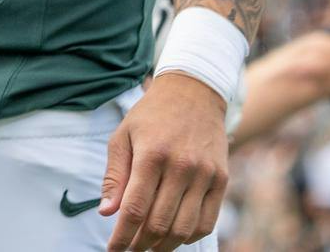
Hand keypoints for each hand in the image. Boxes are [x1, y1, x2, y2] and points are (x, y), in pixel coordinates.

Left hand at [101, 72, 228, 250]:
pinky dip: (189, 237)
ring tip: (149, 246)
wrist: (193, 93)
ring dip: (164, 245)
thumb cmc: (151, 116)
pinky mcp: (222, 180)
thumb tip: (107, 212)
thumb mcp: (123, 136)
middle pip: (159, 223)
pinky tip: (174, 236)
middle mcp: (181, 166)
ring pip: (184, 228)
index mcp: (152, 155)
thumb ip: (115, 175)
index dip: (122, 236)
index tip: (113, 249)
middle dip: (140, 244)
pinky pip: (207, 222)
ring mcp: (205, 174)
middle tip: (130, 248)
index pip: (135, 209)